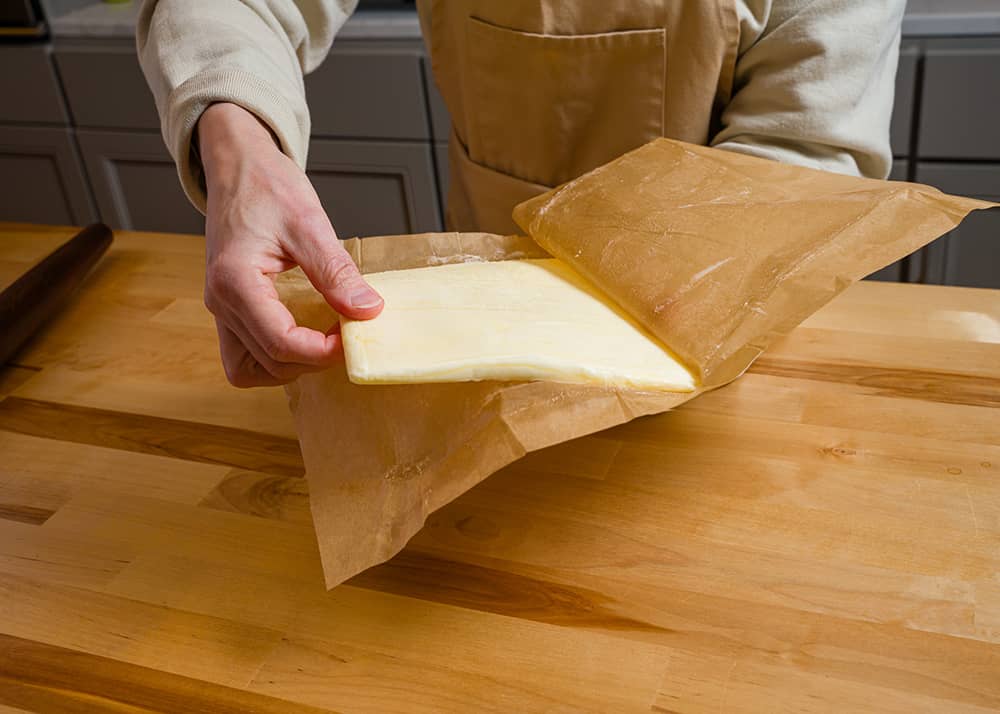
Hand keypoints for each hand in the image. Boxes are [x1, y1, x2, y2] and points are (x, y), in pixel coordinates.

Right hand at [198, 102, 382, 387]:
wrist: (238, 166)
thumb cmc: (266, 186)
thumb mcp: (309, 224)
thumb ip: (336, 272)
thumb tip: (367, 311)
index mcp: (234, 281)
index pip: (280, 342)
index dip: (322, 351)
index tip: (353, 336)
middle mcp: (220, 302)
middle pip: (270, 362)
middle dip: (313, 358)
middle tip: (346, 333)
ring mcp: (220, 309)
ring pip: (250, 369)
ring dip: (291, 366)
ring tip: (323, 340)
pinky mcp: (228, 310)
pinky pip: (244, 355)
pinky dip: (273, 359)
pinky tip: (302, 338)